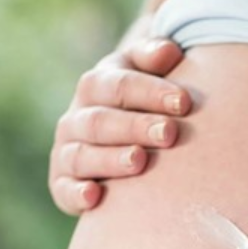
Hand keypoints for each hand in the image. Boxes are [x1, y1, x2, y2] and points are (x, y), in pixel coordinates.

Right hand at [49, 37, 191, 214]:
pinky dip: (76, 193)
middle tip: (169, 132)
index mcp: (96, 85)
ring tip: (140, 161)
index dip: (150, 91)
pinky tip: (95, 196)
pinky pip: (64, 189)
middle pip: (101, 120)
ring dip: (110, 159)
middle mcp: (76, 117)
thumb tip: (169, 52)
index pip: (118, 83)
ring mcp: (67, 150)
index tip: (184, 101)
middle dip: (135, 126)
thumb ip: (155, 58)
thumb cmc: (144, 103)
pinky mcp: (62, 183)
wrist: (118, 139)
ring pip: (82, 154)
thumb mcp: (147, 74)